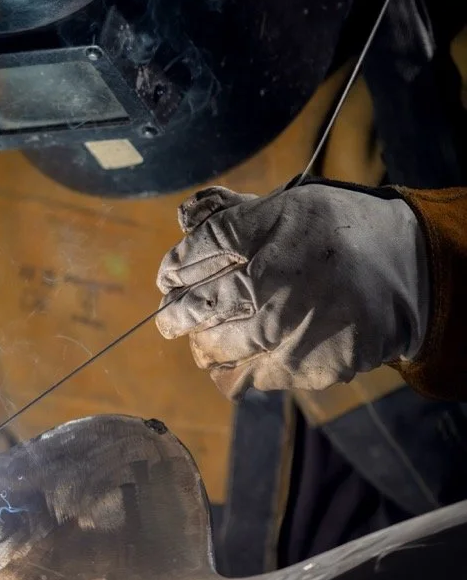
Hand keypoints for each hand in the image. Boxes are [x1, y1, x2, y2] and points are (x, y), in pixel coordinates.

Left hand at [155, 183, 429, 399]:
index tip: (169, 278)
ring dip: (205, 345)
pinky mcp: (310, 365)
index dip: (177, 266)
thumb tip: (185, 219)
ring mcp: (296, 328)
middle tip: (171, 319)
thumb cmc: (340, 234)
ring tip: (204, 340)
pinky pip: (254, 374)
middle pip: (202, 306)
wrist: (410, 272)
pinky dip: (242, 366)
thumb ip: (235, 216)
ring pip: (222, 348)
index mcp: (277, 228)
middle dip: (177, 315)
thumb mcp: (292, 205)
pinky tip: (248, 353)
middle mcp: (283, 280)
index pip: (204, 249)